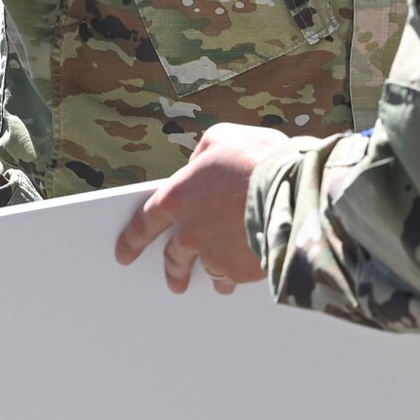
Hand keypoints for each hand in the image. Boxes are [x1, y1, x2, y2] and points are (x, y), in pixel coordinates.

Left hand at [114, 123, 300, 294]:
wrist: (296, 193)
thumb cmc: (260, 160)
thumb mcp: (222, 137)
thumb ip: (201, 153)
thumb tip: (197, 164)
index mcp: (178, 199)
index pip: (143, 224)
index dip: (131, 239)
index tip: (124, 253)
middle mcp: (190, 233)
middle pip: (173, 258)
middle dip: (173, 270)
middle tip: (175, 280)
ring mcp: (215, 256)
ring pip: (208, 270)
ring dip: (213, 273)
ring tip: (220, 282)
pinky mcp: (240, 272)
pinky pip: (236, 276)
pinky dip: (239, 274)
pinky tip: (247, 270)